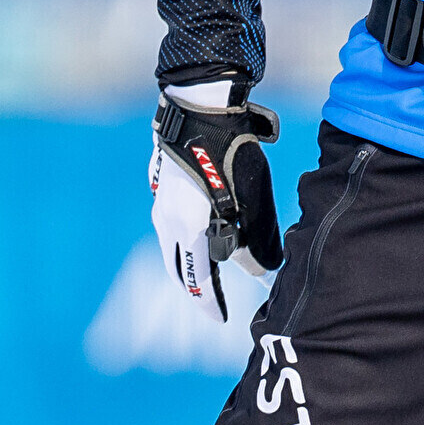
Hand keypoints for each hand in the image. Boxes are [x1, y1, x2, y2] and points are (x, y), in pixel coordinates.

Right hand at [150, 87, 282, 322]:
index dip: (210, 304)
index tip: (220, 321)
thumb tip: (262, 271)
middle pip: (179, 268)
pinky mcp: (164, 187)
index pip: (196, 280)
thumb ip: (256, 241)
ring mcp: (160, 202)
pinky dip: (189, 239)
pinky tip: (209, 230)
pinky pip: (174, 226)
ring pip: (175, 246)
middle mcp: (166, 220)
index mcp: (186, 229)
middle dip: (198, 287)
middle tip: (215, 301)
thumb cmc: (229, 150)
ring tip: (218, 268)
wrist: (199, 103)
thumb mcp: (252, 199)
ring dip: (194, 261)